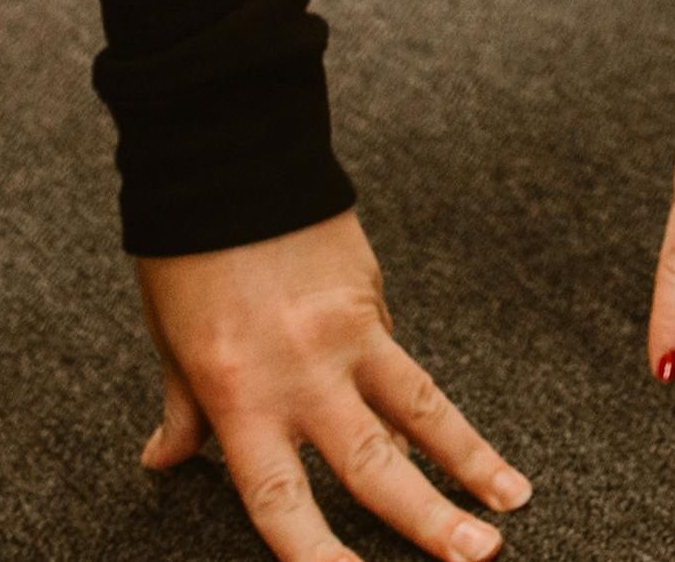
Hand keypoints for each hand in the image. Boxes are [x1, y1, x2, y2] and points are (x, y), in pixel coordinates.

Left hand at [136, 210, 528, 561]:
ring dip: (470, 460)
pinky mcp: (371, 295)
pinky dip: (423, 397)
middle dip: (430, 521)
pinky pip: (401, 357)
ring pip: (420, 411)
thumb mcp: (169, 338)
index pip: (280, 502)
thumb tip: (162, 459)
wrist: (222, 154)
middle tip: (478, 556)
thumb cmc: (183, 248)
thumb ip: (183, 408)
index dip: (319, 557)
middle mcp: (297, 374)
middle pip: (374, 467)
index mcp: (235, 395)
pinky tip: (455, 429)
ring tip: (512, 500)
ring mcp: (344, 334)